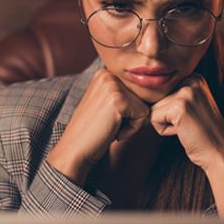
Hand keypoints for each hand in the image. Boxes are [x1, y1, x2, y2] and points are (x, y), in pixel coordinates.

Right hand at [47, 68, 149, 185]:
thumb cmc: (92, 131)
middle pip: (141, 97)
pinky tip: (112, 132)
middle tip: (108, 124)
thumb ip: (121, 93)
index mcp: (104, 73)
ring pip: (143, 106)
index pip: (135, 91)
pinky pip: (143, 116)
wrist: (74, 149)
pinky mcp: (119, 100)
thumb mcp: (104, 103)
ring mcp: (113, 86)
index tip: (107, 118)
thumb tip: (150, 90)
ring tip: (109, 127)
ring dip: (131, 123)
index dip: (126, 110)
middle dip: (130, 116)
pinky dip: (131, 129)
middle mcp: (108, 75)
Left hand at [149, 74, 223, 171]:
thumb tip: (143, 92)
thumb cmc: (203, 133)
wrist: (220, 153)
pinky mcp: (179, 107)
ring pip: (153, 108)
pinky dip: (164, 130)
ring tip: (186, 127)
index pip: (162, 91)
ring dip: (165, 123)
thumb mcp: (192, 105)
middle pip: (156, 98)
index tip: (190, 118)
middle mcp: (191, 80)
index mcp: (194, 77)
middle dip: (167, 116)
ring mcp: (186, 92)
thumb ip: (174, 94)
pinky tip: (183, 131)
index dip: (170, 110)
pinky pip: (153, 118)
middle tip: (189, 124)